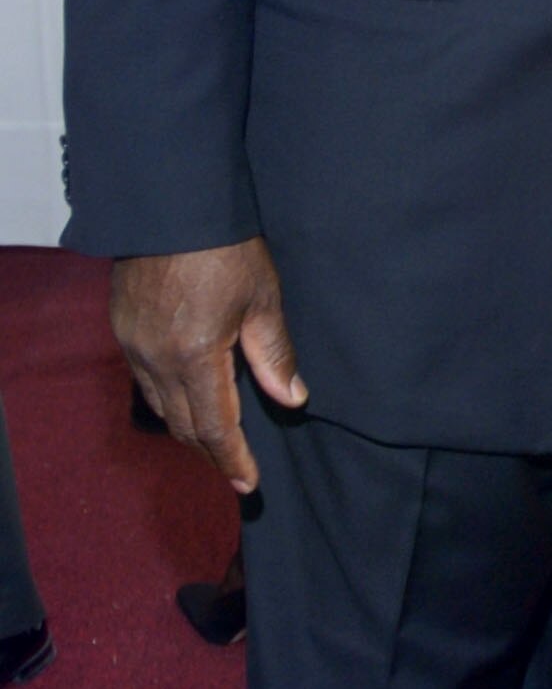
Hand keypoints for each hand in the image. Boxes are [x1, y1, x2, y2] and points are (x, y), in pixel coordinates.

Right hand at [110, 238, 305, 494]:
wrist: (170, 202)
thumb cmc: (224, 245)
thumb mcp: (262, 298)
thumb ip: (274, 354)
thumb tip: (292, 399)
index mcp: (195, 356)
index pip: (214, 427)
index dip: (233, 460)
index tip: (249, 485)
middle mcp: (156, 359)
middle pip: (182, 425)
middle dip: (210, 453)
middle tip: (235, 470)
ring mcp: (134, 344)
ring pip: (159, 406)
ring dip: (187, 428)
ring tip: (214, 442)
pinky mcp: (122, 328)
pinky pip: (143, 380)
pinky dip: (166, 399)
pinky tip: (185, 398)